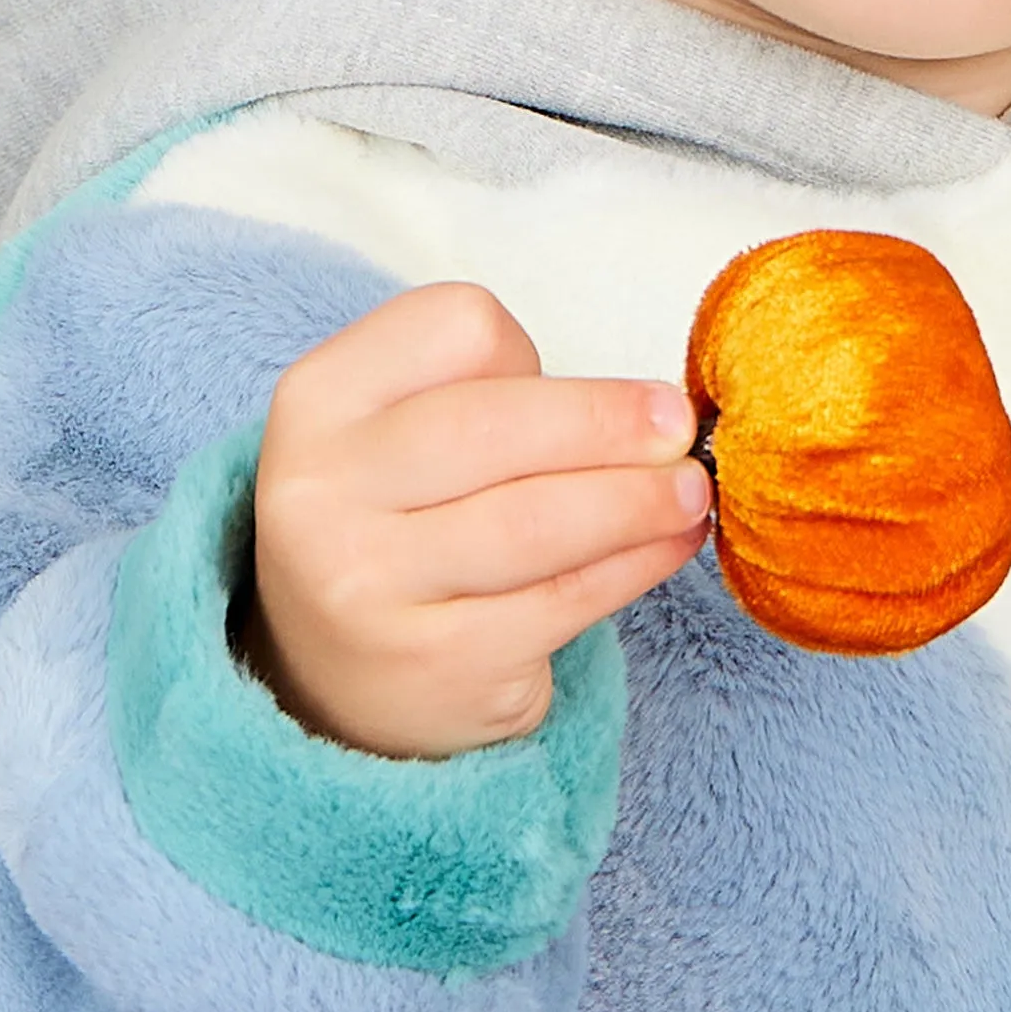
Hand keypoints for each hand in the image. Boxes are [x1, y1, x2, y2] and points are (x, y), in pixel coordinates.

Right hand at [247, 283, 710, 757]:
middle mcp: (326, 491)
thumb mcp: (389, 442)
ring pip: (539, 520)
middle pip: (498, 425)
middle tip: (679, 428)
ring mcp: (376, 585)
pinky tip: (670, 544)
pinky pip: (566, 598)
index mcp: (319, 402)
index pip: (453, 328)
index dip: (525, 351)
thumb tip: (647, 415)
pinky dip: (635, 565)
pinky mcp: (442, 662)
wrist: (334, 682)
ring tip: (691, 490)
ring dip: (639, 500)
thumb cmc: (393, 534)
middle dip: (608, 422)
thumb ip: (482, 398)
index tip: (560, 386)